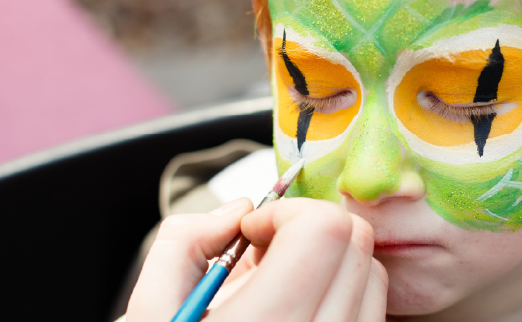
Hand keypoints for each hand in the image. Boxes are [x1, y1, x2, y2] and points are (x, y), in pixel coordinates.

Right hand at [126, 197, 387, 320]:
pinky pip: (372, 316)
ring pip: (373, 279)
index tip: (252, 234)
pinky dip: (343, 298)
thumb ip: (184, 244)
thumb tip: (238, 210)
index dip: (286, 214)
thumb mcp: (148, 314)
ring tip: (281, 288)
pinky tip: (298, 312)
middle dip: (310, 232)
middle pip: (356, 246)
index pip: (325, 232)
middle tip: (265, 255)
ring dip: (332, 264)